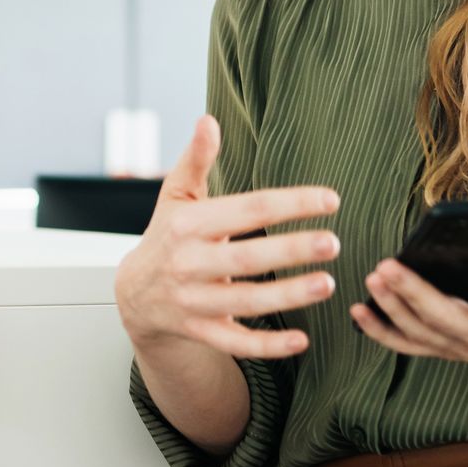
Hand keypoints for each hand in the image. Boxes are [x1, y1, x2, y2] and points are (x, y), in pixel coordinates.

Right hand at [113, 116, 341, 360]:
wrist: (134, 293)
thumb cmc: (167, 235)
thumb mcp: (176, 195)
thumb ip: (196, 160)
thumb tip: (208, 120)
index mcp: (189, 225)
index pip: (246, 210)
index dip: (288, 203)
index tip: (330, 199)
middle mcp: (189, 263)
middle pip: (246, 258)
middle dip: (290, 250)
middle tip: (333, 243)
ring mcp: (194, 301)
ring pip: (245, 302)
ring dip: (288, 296)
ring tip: (327, 284)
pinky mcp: (201, 332)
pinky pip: (236, 343)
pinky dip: (268, 346)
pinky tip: (302, 340)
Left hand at [352, 237, 467, 389]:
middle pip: (448, 318)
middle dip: (415, 291)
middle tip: (389, 264)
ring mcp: (463, 348)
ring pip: (422, 332)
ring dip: (392, 306)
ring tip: (375, 275)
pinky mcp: (447, 348)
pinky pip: (410, 345)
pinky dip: (381, 332)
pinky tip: (358, 310)